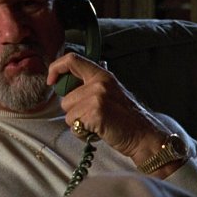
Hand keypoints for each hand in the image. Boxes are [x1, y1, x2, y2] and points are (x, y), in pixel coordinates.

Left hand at [47, 53, 173, 169]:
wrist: (144, 135)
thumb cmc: (127, 119)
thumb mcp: (112, 92)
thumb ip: (92, 85)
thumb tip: (68, 85)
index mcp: (102, 75)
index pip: (71, 60)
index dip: (56, 68)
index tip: (51, 81)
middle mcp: (99, 83)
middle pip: (65, 99)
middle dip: (74, 112)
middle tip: (93, 117)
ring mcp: (97, 98)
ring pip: (68, 114)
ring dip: (78, 124)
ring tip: (97, 125)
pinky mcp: (95, 113)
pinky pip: (74, 126)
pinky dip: (83, 134)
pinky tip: (98, 132)